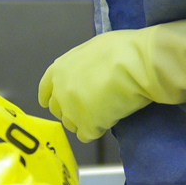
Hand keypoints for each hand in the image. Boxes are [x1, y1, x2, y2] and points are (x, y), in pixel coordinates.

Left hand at [39, 11, 185, 141]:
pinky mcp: (87, 125)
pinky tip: (110, 122)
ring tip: (105, 115)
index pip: (45, 90)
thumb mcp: (96, 49)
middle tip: (91, 110)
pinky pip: (87, 135)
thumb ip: (84, 65)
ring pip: (72, 124)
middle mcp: (60, 89)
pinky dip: (98, 131)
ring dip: (85, 122)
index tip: (54, 104)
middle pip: (59, 109)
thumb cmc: (124, 50)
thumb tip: (90, 72)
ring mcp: (72, 108)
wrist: (139, 65)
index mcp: (60, 67)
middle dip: (72, 111)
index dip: (52, 98)